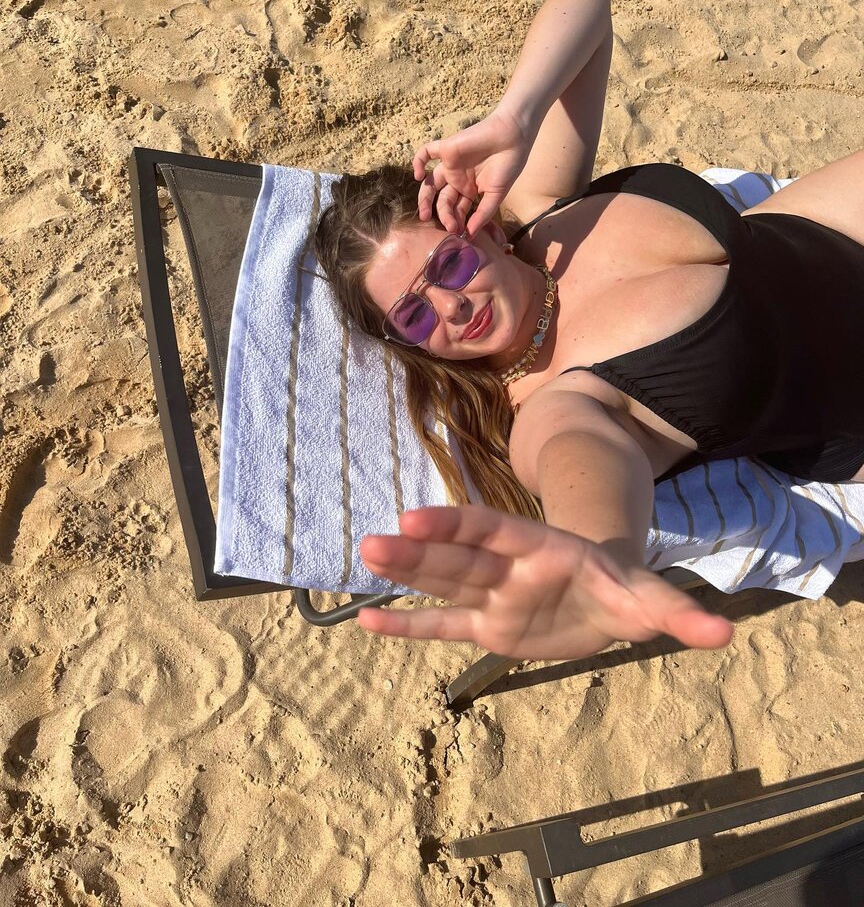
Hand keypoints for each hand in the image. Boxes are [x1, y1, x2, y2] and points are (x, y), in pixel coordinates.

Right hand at [358, 506, 734, 661]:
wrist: (606, 600)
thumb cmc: (621, 589)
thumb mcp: (649, 600)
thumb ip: (677, 612)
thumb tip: (724, 632)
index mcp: (541, 549)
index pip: (493, 531)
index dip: (456, 524)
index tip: (416, 517)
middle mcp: (508, 568)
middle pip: (459, 557)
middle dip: (420, 549)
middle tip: (374, 540)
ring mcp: (492, 597)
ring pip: (444, 583)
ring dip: (406, 571)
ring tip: (366, 554)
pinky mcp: (487, 629)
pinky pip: (443, 626)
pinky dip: (409, 625)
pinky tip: (368, 618)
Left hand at [413, 107, 533, 238]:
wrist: (513, 137)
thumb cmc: (508, 165)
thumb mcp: (496, 194)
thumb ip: (482, 214)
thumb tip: (469, 235)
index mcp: (469, 190)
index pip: (457, 209)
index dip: (456, 221)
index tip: (458, 233)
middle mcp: (457, 179)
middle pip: (443, 200)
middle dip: (444, 215)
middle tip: (449, 226)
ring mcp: (450, 164)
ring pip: (430, 183)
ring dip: (425, 199)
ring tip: (424, 214)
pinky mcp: (447, 149)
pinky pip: (426, 153)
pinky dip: (418, 162)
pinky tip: (419, 175)